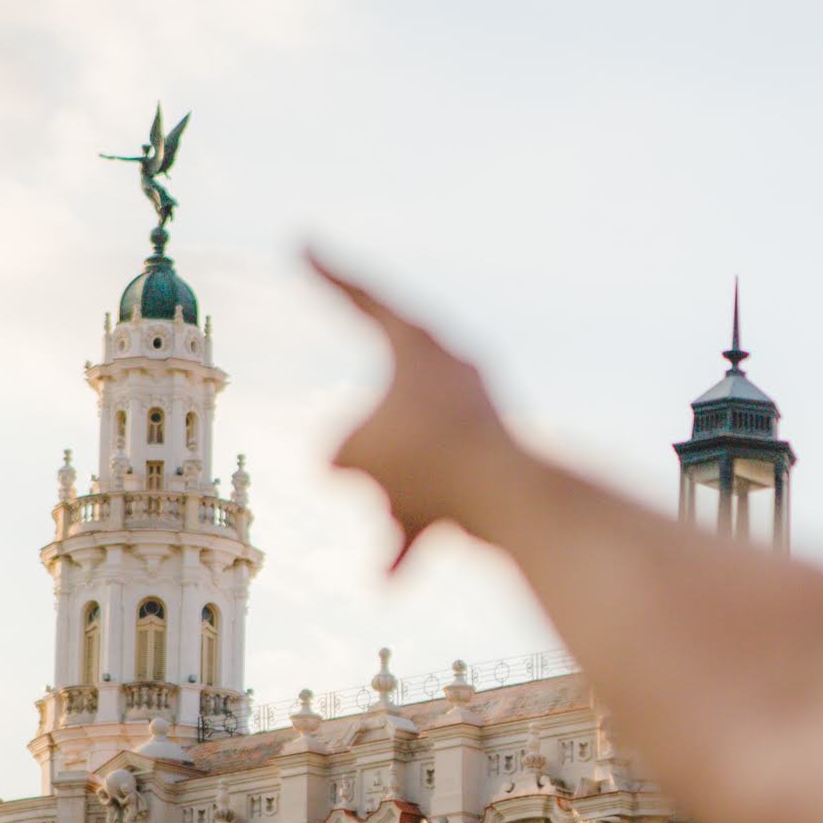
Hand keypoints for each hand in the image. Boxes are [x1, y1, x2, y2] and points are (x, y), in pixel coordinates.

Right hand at [311, 247, 519, 569]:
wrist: (519, 501)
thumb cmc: (432, 460)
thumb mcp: (358, 449)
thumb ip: (341, 449)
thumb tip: (345, 466)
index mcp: (422, 345)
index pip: (364, 296)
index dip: (327, 272)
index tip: (303, 242)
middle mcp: (454, 375)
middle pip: (386, 416)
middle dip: (374, 458)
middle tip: (374, 474)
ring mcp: (475, 423)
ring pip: (410, 464)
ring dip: (394, 502)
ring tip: (402, 526)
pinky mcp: (490, 470)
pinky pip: (437, 502)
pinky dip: (413, 534)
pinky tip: (391, 580)